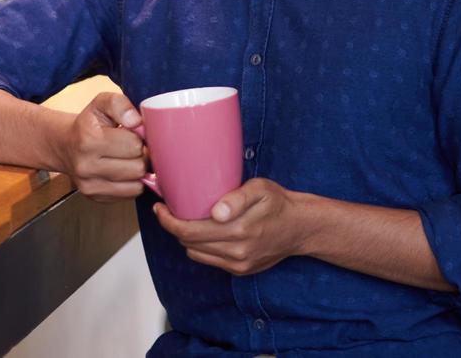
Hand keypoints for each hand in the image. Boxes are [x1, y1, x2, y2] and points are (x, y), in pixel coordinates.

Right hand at [55, 92, 148, 201]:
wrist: (64, 145)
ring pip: (137, 184)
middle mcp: (86, 166)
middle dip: (142, 155)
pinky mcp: (95, 197)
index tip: (135, 133)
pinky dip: (133, 183)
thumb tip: (136, 121)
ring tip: (130, 158)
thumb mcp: (101, 103)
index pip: (134, 145)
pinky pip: (130, 194)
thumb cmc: (88, 124)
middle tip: (135, 147)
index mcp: (89, 140)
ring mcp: (89, 185)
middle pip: (138, 167)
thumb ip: (120, 104)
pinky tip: (125, 171)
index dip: (141, 137)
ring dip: (139, 171)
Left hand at [156, 177, 313, 275]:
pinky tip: (206, 233)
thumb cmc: (278, 203)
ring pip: (196, 253)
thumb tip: (215, 212)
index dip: (169, 221)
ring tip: (187, 220)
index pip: (189, 231)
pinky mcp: (240, 270)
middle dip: (173, 227)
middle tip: (168, 210)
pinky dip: (202, 247)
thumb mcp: (260, 189)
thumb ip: (237, 198)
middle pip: (188, 243)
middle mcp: (236, 251)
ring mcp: (238, 264)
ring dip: (187, 238)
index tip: (160, 208)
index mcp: (238, 230)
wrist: (300, 227)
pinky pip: (209, 260)